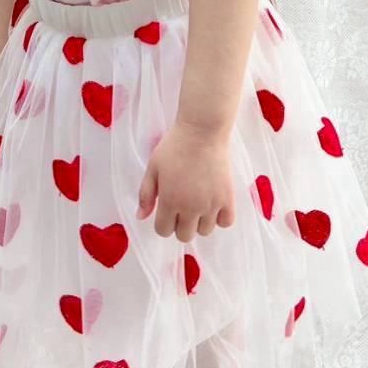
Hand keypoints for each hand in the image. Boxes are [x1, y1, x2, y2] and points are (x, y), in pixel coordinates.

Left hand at [135, 120, 235, 241]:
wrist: (202, 131)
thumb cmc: (174, 146)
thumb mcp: (153, 168)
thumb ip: (146, 194)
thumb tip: (140, 217)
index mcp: (169, 201)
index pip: (164, 231)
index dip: (163, 223)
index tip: (166, 211)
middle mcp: (190, 208)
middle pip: (184, 236)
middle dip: (180, 225)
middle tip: (182, 207)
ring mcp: (211, 204)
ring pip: (205, 231)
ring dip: (200, 222)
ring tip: (198, 204)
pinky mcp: (227, 197)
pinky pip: (226, 222)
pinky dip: (220, 218)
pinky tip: (214, 205)